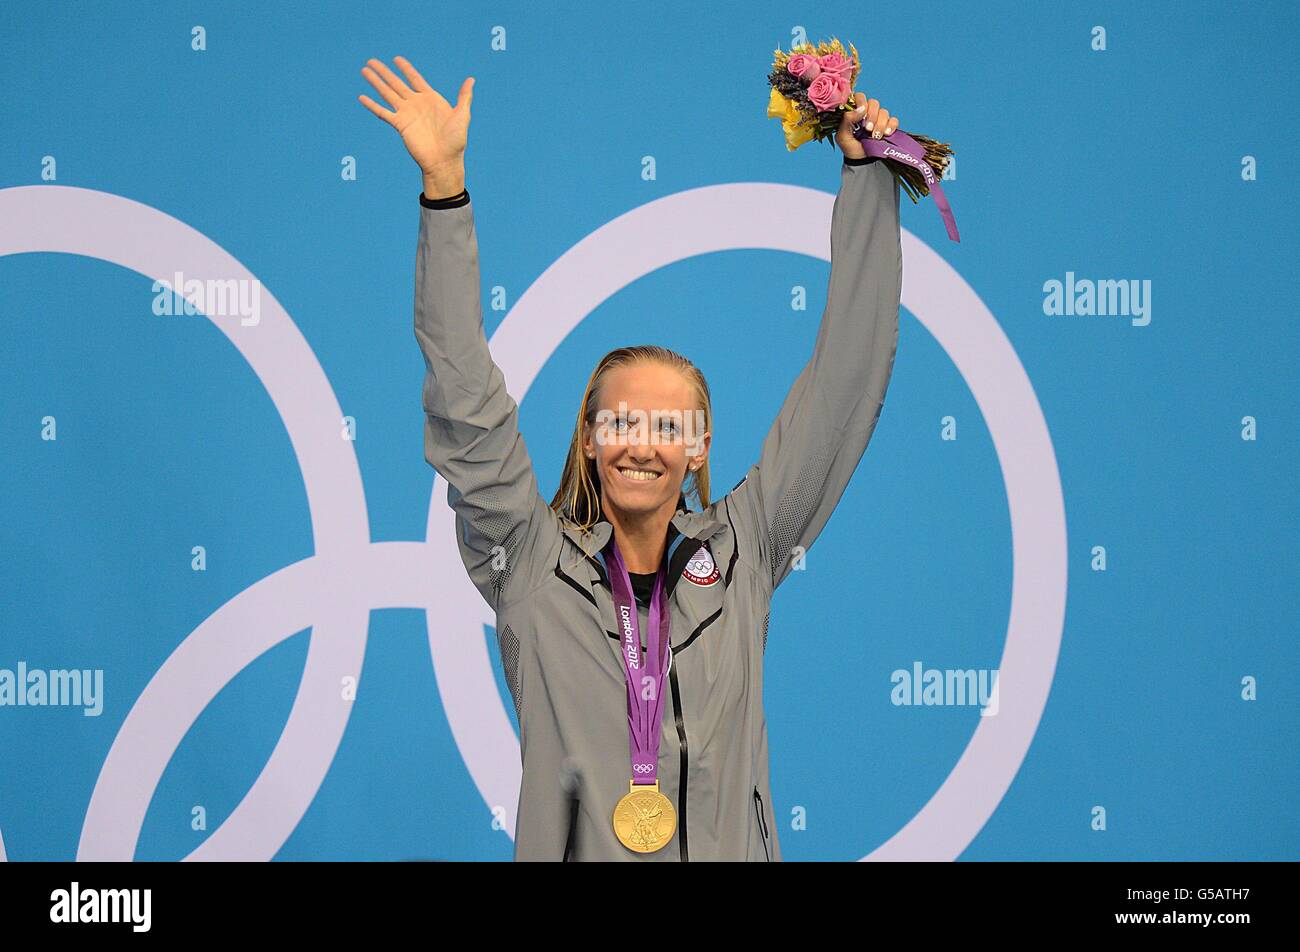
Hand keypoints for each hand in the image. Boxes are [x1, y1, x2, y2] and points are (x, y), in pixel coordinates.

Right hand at [358, 56, 472, 193]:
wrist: (444, 161)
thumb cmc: (456, 140)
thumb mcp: (462, 115)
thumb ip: (464, 97)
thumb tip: (471, 79)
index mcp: (430, 99)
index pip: (414, 78)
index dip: (405, 68)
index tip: (396, 58)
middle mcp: (416, 104)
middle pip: (396, 83)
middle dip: (384, 72)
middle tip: (371, 61)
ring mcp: (406, 114)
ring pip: (387, 94)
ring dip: (375, 82)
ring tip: (364, 71)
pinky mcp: (400, 125)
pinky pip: (383, 113)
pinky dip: (372, 105)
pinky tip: (362, 97)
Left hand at [836, 92, 899, 159]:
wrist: (862, 161)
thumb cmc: (850, 147)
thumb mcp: (842, 136)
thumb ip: (846, 120)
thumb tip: (860, 109)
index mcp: (855, 111)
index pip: (860, 97)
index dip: (862, 102)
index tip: (862, 113)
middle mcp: (867, 112)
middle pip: (874, 103)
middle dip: (872, 116)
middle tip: (867, 129)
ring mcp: (879, 119)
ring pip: (884, 112)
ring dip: (880, 124)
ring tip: (875, 136)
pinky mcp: (889, 126)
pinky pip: (894, 120)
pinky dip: (891, 126)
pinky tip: (886, 134)